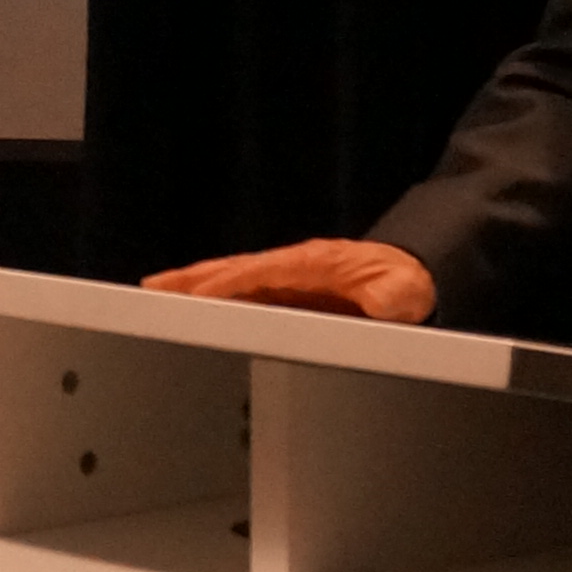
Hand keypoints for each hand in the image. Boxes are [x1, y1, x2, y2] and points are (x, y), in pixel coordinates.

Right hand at [143, 239, 435, 322]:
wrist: (420, 269)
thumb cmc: (410, 283)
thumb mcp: (407, 293)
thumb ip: (392, 299)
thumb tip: (383, 305)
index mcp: (316, 265)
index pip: (260, 275)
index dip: (227, 285)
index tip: (195, 295)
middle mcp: (295, 267)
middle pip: (233, 271)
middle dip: (192, 280)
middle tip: (150, 290)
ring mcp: (289, 277)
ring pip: (232, 278)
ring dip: (193, 284)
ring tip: (154, 293)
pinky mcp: (288, 289)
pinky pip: (242, 289)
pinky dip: (212, 292)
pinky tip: (193, 304)